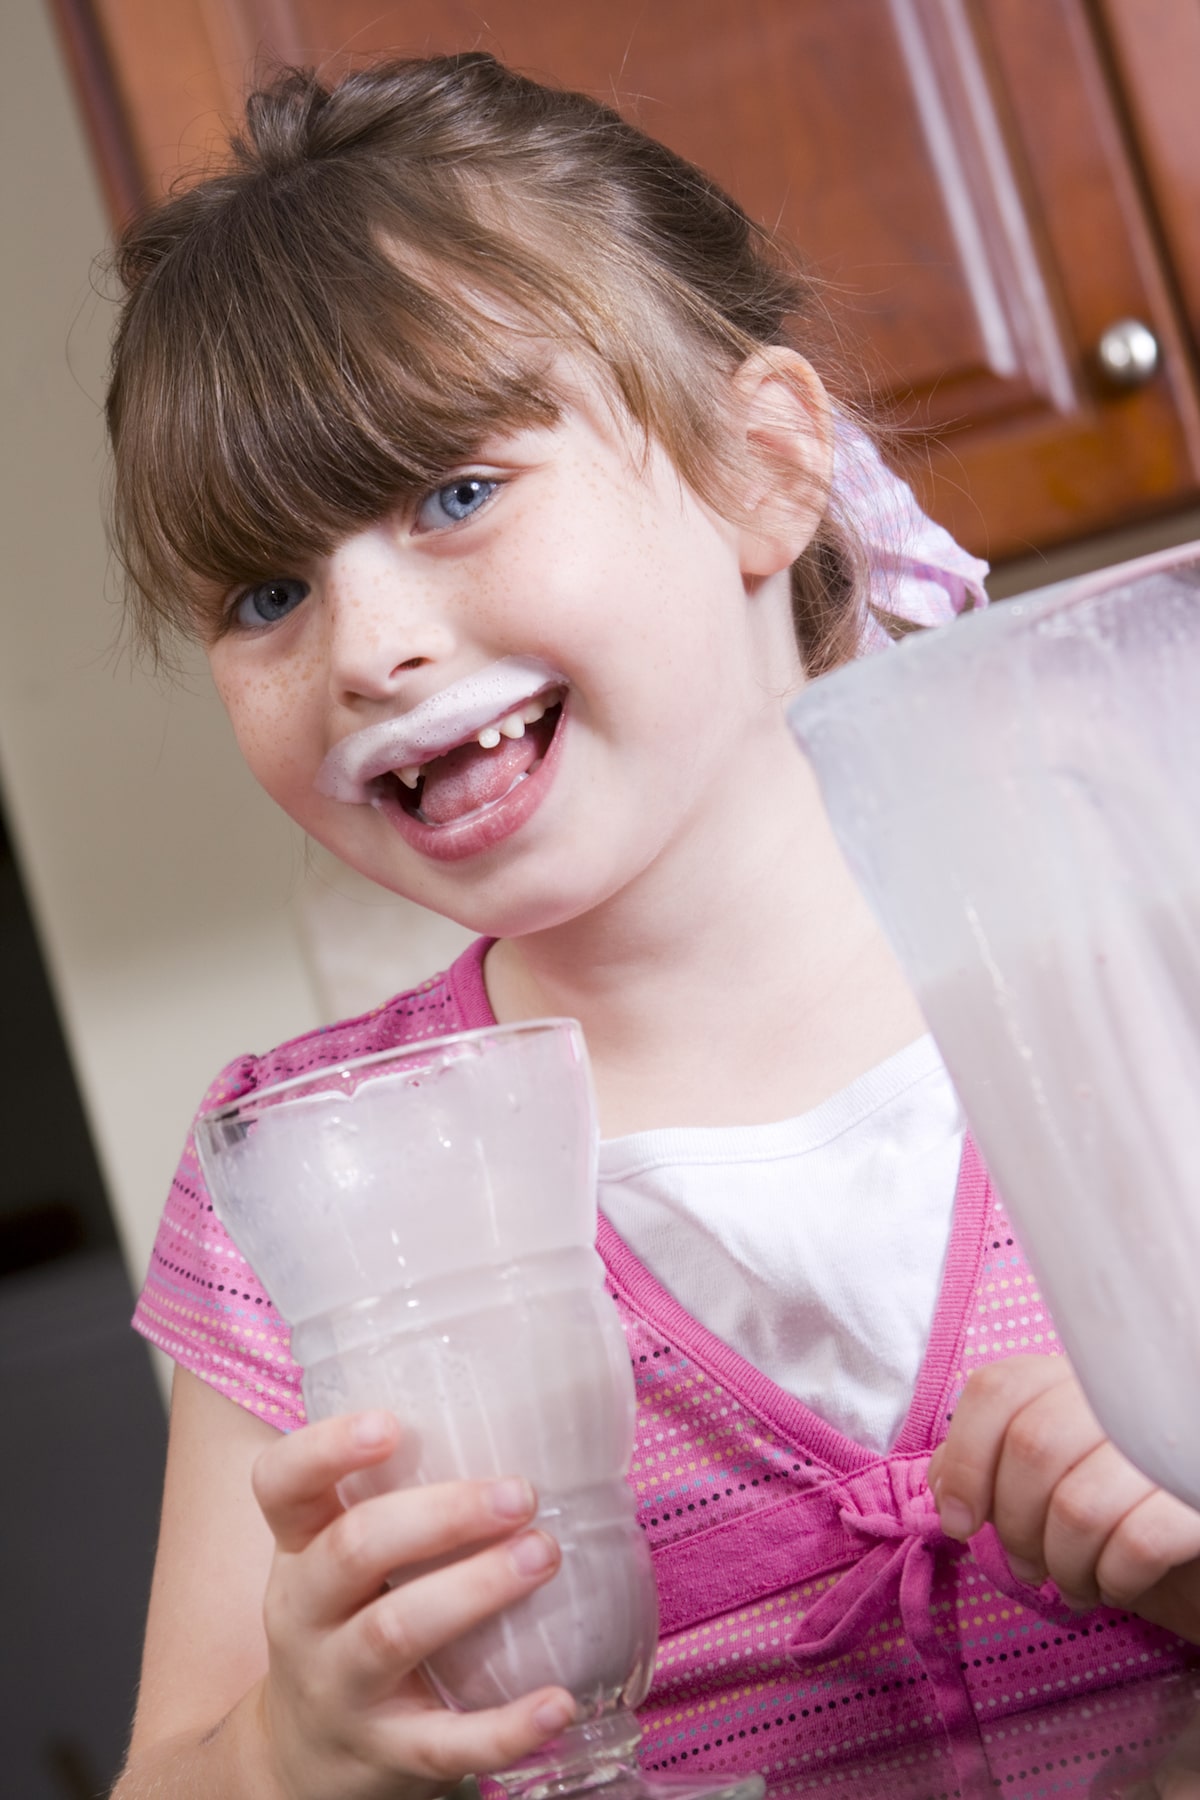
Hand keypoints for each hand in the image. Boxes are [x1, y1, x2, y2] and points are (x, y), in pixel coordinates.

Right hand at [252, 1410, 575, 1799]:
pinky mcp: (384, 1755)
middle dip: (439, 1515)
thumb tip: (521, 1413)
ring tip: (545, 1554)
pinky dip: (505, 1727)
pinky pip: (442, 1745)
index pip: (280, 1485)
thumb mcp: (341, 1562)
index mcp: (299, 1549)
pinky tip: (558, 1703)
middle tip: (520, 1493)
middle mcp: (306, 1614)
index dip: (325, 1450)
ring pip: (393, 1633)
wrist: (301, 1762)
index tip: (391, 1422)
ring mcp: (339, 1688)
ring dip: (475, 1590)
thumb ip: (397, 1499)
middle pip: (353, 1549)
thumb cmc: (349, 1624)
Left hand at [927, 1355, 1199, 1641]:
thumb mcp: (1048, 1485)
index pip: (998, 1388)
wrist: (1194, 1558)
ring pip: (1079, 1505)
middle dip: (1013, 1526)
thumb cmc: (1119, 1519)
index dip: (965, 1460)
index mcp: (1079, 1378)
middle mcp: (1128, 1393)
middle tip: (1027, 1567)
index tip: (959, 1521)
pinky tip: (1116, 1586)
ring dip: (1063, 1565)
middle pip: (1031, 1446)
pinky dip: (1114, 1580)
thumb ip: (988, 1465)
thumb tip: (944, 1486)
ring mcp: (1172, 1440)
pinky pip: (1139, 1542)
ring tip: (1073, 1583)